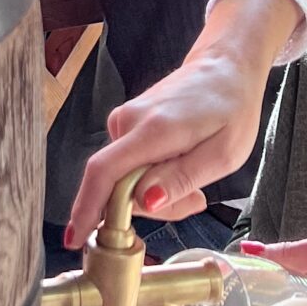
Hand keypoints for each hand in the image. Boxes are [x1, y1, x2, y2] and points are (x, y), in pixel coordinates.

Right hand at [66, 46, 268, 245]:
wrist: (225, 67)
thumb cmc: (230, 109)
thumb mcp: (223, 154)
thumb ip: (181, 178)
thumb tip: (146, 200)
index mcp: (153, 130)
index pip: (103, 173)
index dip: (86, 210)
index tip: (75, 238)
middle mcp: (129, 122)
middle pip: (116, 186)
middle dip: (150, 207)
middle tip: (196, 201)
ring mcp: (124, 121)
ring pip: (123, 179)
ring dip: (154, 192)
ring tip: (195, 180)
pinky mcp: (126, 124)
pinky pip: (128, 165)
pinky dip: (151, 176)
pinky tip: (180, 164)